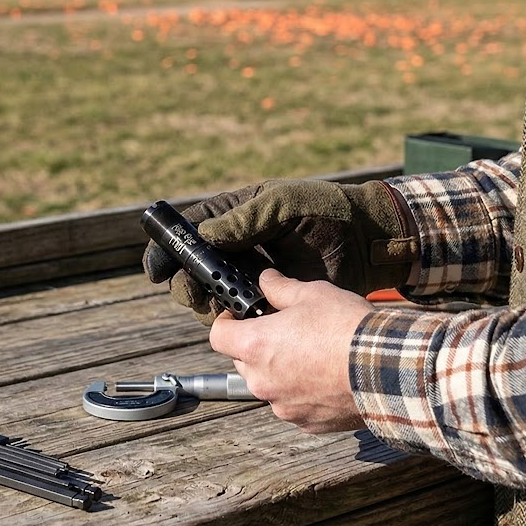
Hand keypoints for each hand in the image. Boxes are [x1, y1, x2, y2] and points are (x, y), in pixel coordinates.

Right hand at [142, 179, 418, 325]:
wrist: (368, 240)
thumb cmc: (327, 212)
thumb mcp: (285, 205)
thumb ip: (246, 219)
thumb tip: (206, 235)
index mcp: (237, 217)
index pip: (193, 233)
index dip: (171, 251)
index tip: (157, 269)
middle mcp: (239, 247)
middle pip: (197, 270)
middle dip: (188, 283)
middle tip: (194, 293)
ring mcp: (254, 275)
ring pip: (215, 295)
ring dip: (208, 303)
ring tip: (216, 305)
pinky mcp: (273, 300)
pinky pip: (244, 314)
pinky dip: (235, 319)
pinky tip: (240, 319)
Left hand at [209, 268, 370, 432]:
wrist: (386, 370)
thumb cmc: (346, 328)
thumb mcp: (312, 293)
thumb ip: (281, 288)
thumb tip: (266, 280)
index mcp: (255, 346)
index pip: (218, 336)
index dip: (226, 322)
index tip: (239, 315)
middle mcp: (262, 381)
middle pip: (242, 361)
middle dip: (257, 346)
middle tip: (283, 330)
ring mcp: (283, 406)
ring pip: (269, 385)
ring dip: (280, 371)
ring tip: (311, 354)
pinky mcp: (305, 423)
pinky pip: (293, 405)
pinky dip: (302, 392)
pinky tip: (326, 376)